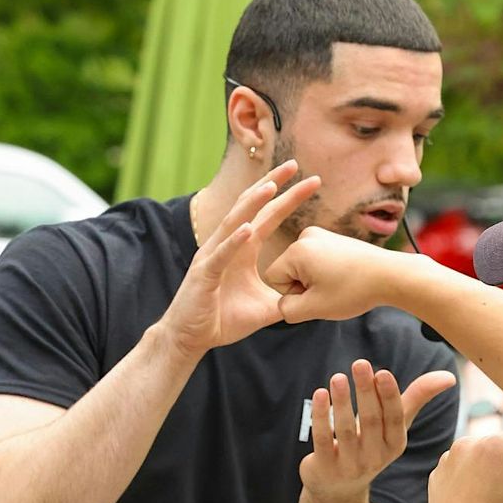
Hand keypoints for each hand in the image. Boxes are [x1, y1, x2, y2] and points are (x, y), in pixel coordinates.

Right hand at [164, 162, 320, 356]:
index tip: (312, 182)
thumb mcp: (263, 308)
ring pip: (234, 223)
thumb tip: (310, 298)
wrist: (191, 338)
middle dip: (273, 185)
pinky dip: (234, 241)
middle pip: (252, 208)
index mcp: (243, 249)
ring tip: (270, 187)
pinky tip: (247, 228)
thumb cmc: (221, 320)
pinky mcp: (204, 274)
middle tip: (294, 164)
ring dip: (252, 205)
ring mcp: (213, 256)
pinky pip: (221, 255)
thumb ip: (285, 298)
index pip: (269, 216)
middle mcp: (227, 245)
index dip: (288, 198)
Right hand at [268, 226, 422, 322]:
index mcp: (296, 250)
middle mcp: (305, 236)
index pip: (274, 278)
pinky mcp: (333, 238)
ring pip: (302, 268)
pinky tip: (344, 278)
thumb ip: (288, 310)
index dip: (293, 295)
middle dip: (304, 287)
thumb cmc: (354, 290)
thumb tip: (284, 304)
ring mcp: (321, 234)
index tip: (318, 295)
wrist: (390, 274)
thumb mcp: (315, 308)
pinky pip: (315, 261)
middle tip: (331, 291)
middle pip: (287, 271)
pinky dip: (325, 273)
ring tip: (339, 285)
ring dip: (315, 282)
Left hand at [300, 360, 456, 502]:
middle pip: (371, 421)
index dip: (389, 396)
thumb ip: (417, 397)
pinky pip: (322, 439)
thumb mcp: (395, 424)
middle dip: (366, 391)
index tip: (382, 372)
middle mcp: (375, 457)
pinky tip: (320, 394)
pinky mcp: (325, 467)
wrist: (339, 486)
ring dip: (342, 401)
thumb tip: (449, 376)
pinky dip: (321, 416)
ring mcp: (350, 465)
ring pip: (345, 429)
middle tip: (360, 364)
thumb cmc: (371, 443)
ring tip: (338, 377)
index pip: (395, 418)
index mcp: (395, 444)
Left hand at [427, 433, 502, 502]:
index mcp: (492, 442)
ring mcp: (448, 459)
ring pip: (482, 459)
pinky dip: (469, 483)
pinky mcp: (437, 474)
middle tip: (501, 496)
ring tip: (485, 500)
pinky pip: (462, 471)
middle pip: (502, 448)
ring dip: (488, 474)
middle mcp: (467, 443)